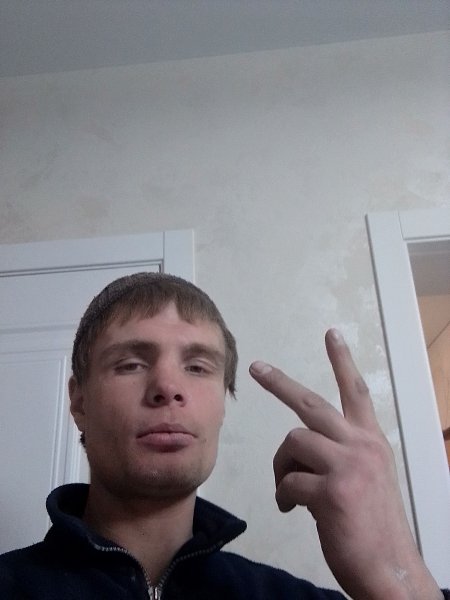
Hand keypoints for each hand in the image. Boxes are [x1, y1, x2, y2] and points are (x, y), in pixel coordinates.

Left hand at [249, 329, 441, 599]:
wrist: (391, 571)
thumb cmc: (374, 527)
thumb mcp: (367, 480)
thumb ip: (341, 456)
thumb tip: (303, 453)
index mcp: (371, 442)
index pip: (355, 391)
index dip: (342, 360)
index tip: (332, 335)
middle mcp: (361, 446)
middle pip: (311, 403)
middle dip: (280, 382)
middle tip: (257, 368)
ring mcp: (348, 465)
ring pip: (293, 442)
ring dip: (281, 467)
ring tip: (287, 491)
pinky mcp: (332, 490)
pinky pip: (288, 481)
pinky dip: (284, 496)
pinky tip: (293, 510)